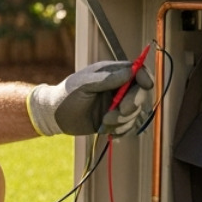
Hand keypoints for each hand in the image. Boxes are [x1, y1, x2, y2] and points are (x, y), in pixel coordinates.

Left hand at [27, 61, 154, 135]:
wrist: (55, 116)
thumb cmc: (66, 95)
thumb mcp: (85, 84)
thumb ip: (107, 79)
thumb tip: (130, 72)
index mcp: (111, 74)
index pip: (137, 71)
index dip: (145, 77)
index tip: (146, 86)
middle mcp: (117, 88)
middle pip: (139, 93)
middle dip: (132, 104)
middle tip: (118, 112)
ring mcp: (117, 104)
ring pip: (135, 113)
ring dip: (123, 120)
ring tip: (105, 122)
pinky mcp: (114, 120)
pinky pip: (128, 126)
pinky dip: (120, 130)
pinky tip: (106, 130)